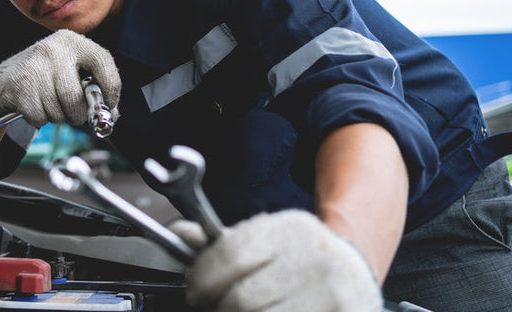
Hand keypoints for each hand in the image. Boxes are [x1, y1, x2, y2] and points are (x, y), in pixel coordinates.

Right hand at [0, 30, 119, 126]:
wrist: (5, 78)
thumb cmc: (47, 77)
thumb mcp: (71, 71)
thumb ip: (94, 90)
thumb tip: (111, 116)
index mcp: (72, 42)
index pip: (103, 62)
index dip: (111, 89)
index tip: (109, 105)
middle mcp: (53, 50)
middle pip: (76, 98)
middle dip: (78, 114)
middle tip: (74, 114)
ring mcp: (35, 68)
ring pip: (58, 111)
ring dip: (57, 117)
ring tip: (49, 103)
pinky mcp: (20, 87)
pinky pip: (40, 118)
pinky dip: (40, 119)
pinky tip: (35, 105)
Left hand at [170, 209, 382, 311]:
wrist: (355, 272)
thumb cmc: (298, 257)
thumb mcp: (263, 239)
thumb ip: (219, 243)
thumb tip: (179, 234)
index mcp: (291, 231)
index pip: (230, 255)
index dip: (202, 279)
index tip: (195, 290)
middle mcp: (315, 261)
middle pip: (241, 299)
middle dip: (218, 307)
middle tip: (214, 306)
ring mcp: (331, 298)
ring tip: (240, 310)